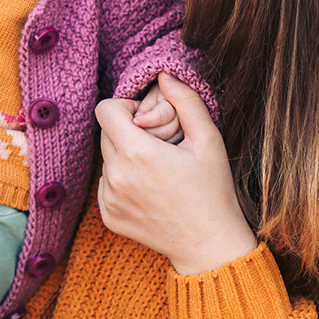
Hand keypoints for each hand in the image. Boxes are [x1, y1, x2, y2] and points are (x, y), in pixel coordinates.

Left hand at [95, 73, 256, 276]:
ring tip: (157, 172)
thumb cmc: (213, 190)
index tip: (149, 121)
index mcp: (137, 153)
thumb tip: (163, 74)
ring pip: (106, 158)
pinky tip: (150, 191)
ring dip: (125, 156)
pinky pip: (106, 183)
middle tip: (159, 147)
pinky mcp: (107, 216)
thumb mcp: (208, 139)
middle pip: (105, 132)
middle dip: (127, 131)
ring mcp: (108, 199)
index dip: (127, 107)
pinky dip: (122, 181)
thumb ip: (186, 101)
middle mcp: (115, 176)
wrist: (208, 245)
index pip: (105, 109)